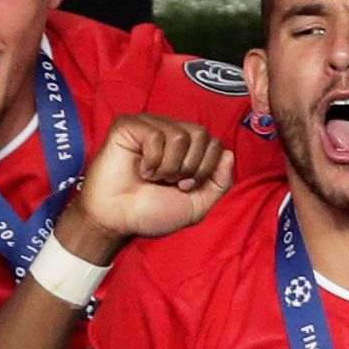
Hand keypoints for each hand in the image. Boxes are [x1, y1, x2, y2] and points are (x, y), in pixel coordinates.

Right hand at [62, 114, 231, 248]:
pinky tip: (141, 170)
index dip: (204, 170)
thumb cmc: (151, 212)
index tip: (183, 187)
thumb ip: (221, 182)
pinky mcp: (128, 127)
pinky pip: (155, 135)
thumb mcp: (198, 204)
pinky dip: (151, 160)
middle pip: (202, 135)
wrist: (119, 221)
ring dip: (168, 166)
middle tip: (168, 182)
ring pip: (180, 135)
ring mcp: (148, 127)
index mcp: (187, 148)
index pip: (215, 144)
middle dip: (189, 167)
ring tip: (153, 177)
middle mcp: (169, 133)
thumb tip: (229, 154)